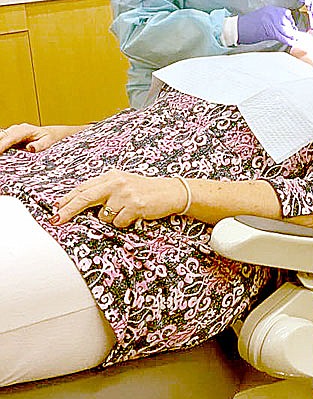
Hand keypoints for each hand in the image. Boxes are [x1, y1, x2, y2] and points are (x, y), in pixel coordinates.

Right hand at [0, 123, 84, 154]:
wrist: (49, 133)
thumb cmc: (49, 138)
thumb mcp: (48, 142)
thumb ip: (40, 145)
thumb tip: (30, 148)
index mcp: (25, 130)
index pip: (11, 137)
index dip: (2, 144)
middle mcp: (17, 130)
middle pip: (2, 136)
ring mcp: (12, 133)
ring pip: (0, 137)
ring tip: (0, 154)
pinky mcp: (10, 138)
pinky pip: (1, 140)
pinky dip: (0, 146)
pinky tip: (0, 153)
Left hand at [53, 169, 188, 228]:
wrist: (170, 192)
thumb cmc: (144, 190)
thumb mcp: (122, 184)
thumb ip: (103, 191)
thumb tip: (79, 204)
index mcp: (111, 176)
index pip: (84, 187)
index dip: (68, 199)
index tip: (55, 208)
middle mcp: (117, 182)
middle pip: (85, 197)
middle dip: (69, 210)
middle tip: (56, 219)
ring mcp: (126, 194)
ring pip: (103, 215)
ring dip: (111, 218)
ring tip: (125, 211)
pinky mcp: (135, 206)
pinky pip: (118, 222)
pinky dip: (124, 222)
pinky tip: (134, 215)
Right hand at [237, 6, 298, 45]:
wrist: (238, 28)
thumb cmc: (247, 25)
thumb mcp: (262, 17)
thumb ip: (272, 19)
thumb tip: (281, 26)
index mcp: (271, 9)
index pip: (286, 13)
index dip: (290, 21)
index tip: (292, 26)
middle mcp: (273, 14)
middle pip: (288, 21)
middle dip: (292, 29)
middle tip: (294, 35)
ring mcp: (272, 22)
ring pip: (287, 29)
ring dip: (291, 36)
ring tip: (294, 40)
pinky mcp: (270, 31)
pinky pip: (282, 36)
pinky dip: (287, 41)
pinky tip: (290, 43)